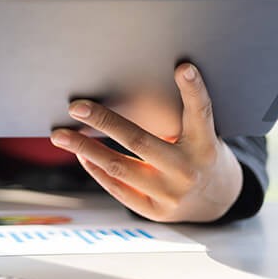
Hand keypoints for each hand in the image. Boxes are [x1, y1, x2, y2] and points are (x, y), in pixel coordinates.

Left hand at [50, 63, 242, 222]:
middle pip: (139, 141)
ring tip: (61, 135)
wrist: (216, 201)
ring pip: (119, 167)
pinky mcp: (155, 211)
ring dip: (85, 148)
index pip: (201, 113)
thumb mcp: (199, 136)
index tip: (182, 67)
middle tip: (76, 106)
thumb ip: (177, 119)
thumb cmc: (198, 154)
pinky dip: (96, 169)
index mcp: (205, 145)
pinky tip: (81, 153)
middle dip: (104, 121)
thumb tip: (127, 93)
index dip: (193, 90)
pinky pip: (118, 188)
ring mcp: (171, 194)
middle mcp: (188, 170)